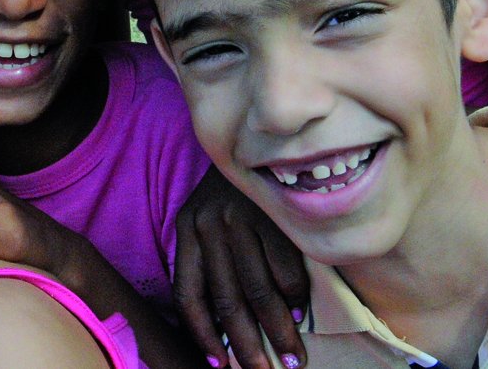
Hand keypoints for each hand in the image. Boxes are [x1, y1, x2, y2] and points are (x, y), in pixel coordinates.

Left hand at [173, 167, 307, 368]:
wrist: (255, 141)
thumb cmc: (232, 194)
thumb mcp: (206, 220)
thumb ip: (210, 262)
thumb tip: (225, 328)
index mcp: (187, 230)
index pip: (188, 294)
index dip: (202, 334)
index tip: (219, 365)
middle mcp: (209, 225)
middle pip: (227, 300)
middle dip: (247, 345)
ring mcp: (242, 218)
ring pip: (259, 290)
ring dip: (278, 330)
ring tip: (291, 357)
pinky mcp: (274, 213)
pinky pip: (286, 267)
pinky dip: (295, 295)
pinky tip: (300, 313)